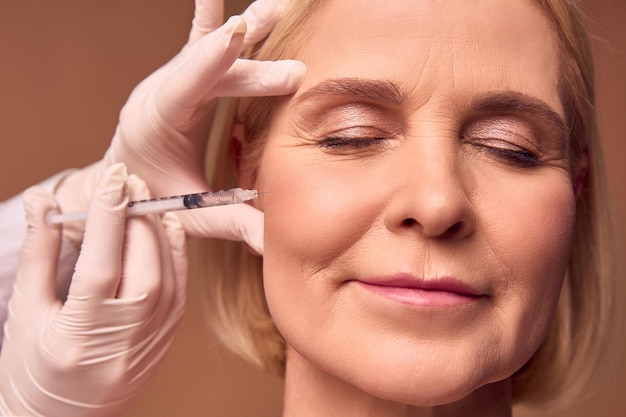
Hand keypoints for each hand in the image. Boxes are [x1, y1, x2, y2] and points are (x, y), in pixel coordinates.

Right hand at [0, 163, 186, 416]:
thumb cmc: (32, 367)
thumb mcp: (26, 311)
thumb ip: (39, 253)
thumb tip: (42, 201)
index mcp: (79, 336)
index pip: (100, 266)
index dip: (108, 217)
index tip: (113, 176)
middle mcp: (122, 341)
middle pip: (142, 267)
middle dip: (138, 217)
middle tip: (131, 180)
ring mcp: (150, 343)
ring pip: (167, 277)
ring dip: (160, 231)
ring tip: (146, 197)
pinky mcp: (165, 340)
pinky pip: (179, 290)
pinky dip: (176, 255)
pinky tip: (167, 228)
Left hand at [55, 0, 304, 253]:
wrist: (122, 183)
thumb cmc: (151, 199)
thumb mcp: (188, 215)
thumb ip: (230, 225)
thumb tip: (275, 246)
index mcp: (153, 121)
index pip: (185, 87)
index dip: (212, 61)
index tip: (239, 34)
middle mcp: (160, 92)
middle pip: (210, 69)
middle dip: (253, 69)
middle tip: (296, 73)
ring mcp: (172, 80)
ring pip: (209, 46)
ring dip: (246, 27)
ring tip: (278, 5)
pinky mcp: (186, 77)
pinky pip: (202, 41)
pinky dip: (218, 20)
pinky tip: (238, 5)